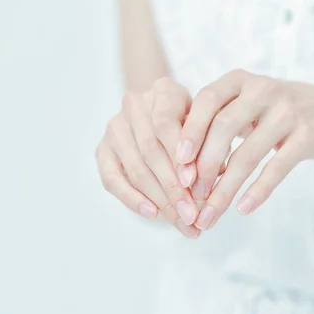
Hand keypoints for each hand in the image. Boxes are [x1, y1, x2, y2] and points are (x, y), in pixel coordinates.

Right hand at [96, 78, 200, 237]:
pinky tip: (152, 213)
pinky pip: (111, 179)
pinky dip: (131, 198)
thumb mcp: (206, 122)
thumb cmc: (193, 120)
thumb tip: (212, 178)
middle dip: (173, 188)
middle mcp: (135, 104)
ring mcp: (114, 126)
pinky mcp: (102, 148)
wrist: (159, 109)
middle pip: (151, 151)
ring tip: (182, 223)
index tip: (195, 185)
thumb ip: (208, 144)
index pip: (166, 123)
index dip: (179, 156)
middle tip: (192, 216)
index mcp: (163, 90)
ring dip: (159, 200)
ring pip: (135, 168)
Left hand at [176, 69, 313, 229]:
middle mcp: (263, 88)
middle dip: (204, 165)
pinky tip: (244, 208)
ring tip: (211, 213)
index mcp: (240, 79)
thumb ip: (215, 122)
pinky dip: (259, 190)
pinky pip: (278, 166)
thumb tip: (180, 164)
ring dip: (226, 187)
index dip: (190, 131)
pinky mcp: (308, 134)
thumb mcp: (245, 105)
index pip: (207, 100)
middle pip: (224, 127)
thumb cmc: (274, 112)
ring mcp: (288, 110)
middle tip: (191, 196)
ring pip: (248, 153)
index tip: (178, 164)